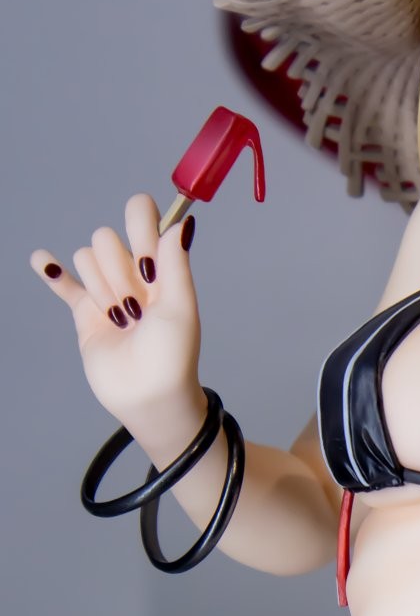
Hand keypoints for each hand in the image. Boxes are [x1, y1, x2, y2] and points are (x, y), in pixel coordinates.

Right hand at [31, 194, 203, 432]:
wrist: (147, 396)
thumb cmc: (173, 354)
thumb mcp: (181, 306)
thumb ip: (176, 262)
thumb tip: (182, 221)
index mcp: (161, 266)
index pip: (143, 219)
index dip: (139, 227)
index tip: (146, 260)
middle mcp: (133, 274)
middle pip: (106, 240)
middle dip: (117, 271)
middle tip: (135, 308)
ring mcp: (107, 291)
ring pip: (86, 258)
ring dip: (100, 287)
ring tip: (120, 318)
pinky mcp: (85, 312)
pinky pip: (64, 284)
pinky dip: (51, 271)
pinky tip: (41, 260)